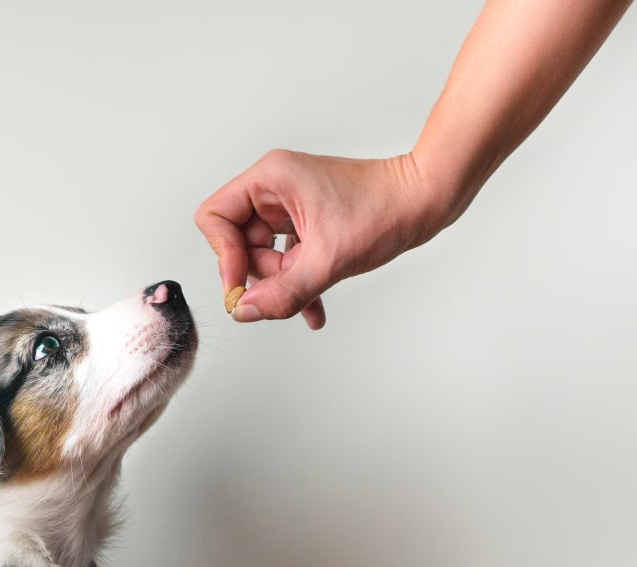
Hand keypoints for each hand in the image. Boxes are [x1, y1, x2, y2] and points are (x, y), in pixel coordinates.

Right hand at [195, 149, 443, 327]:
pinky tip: (314, 309)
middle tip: (289, 290)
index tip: (242, 287)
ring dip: (283, 284)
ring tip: (311, 299)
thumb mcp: (329, 260)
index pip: (215, 217)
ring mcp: (290, 206)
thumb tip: (245, 312)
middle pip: (238, 243)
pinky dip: (297, 282)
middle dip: (263, 275)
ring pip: (263, 256)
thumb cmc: (386, 209)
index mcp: (270, 179)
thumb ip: (283, 292)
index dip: (223, 256)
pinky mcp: (306, 222)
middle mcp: (274, 189)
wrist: (428, 200)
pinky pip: (286, 258)